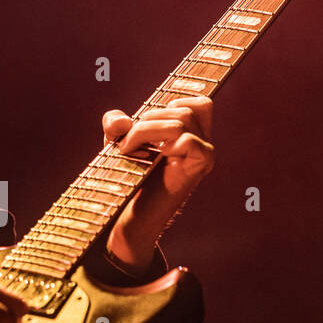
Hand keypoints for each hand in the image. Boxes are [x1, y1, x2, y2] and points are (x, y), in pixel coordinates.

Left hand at [102, 97, 214, 272]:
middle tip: (126, 142)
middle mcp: (205, 144)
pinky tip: (143, 157)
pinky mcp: (202, 165)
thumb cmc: (127, 179)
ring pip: (181, 120)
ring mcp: (206, 155)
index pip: (199, 103)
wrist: (130, 218)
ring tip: (126, 149)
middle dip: (147, 118)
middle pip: (184, 109)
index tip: (144, 124)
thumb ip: (115, 123)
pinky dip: (156, 141)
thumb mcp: (116, 142)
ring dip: (145, 129)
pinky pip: (186, 139)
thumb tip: (122, 121)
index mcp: (193, 136)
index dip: (170, 103)